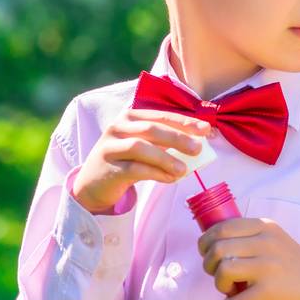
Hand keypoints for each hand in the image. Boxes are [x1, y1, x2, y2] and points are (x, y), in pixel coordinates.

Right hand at [71, 109, 213, 214]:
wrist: (94, 183)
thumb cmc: (127, 160)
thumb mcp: (145, 146)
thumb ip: (166, 142)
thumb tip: (199, 144)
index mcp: (130, 116)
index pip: (161, 115)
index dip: (184, 122)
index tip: (206, 129)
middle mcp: (118, 127)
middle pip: (151, 128)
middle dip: (177, 137)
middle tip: (197, 148)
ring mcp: (110, 146)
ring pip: (141, 147)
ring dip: (166, 158)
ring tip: (184, 170)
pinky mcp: (108, 168)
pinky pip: (135, 169)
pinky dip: (156, 174)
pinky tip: (171, 179)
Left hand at [198, 216, 299, 299]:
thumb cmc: (290, 265)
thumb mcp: (273, 240)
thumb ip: (247, 237)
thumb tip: (208, 243)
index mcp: (265, 227)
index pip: (222, 228)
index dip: (206, 243)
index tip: (208, 254)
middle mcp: (267, 243)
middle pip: (217, 250)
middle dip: (209, 265)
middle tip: (221, 275)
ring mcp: (269, 267)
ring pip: (223, 271)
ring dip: (219, 285)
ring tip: (231, 290)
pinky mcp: (270, 292)